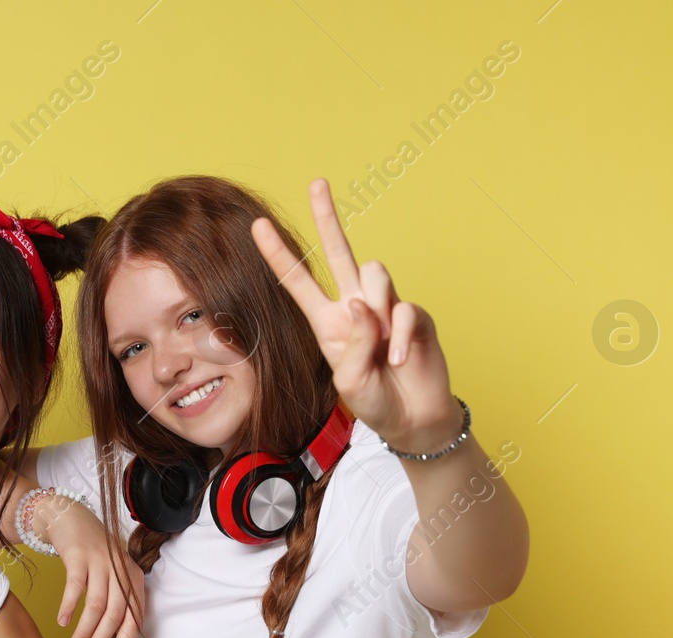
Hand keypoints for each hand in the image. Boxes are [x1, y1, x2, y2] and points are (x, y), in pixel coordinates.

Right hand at [37, 497, 144, 637]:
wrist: (73, 519)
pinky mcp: (80, 555)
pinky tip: (62, 622)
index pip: (134, 618)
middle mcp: (121, 570)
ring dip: (84, 631)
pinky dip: (69, 607)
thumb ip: (121, 606)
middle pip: (116, 615)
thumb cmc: (93, 556)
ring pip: (96, 605)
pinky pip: (75, 587)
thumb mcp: (112, 578)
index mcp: (133, 579)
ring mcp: (101, 561)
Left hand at [249, 178, 460, 453]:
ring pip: (375, 276)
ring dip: (377, 312)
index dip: (279, 254)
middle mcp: (355, 308)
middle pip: (338, 253)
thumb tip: (364, 304)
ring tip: (383, 352)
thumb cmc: (375, 401)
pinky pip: (405, 310)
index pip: (298, 282)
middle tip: (316, 182)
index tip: (257, 225)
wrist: (413, 419)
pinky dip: (401, 338)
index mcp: (327, 322)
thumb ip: (352, 342)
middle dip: (327, 218)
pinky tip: (399, 360)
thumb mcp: (348, 380)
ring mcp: (386, 308)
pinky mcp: (416, 316)